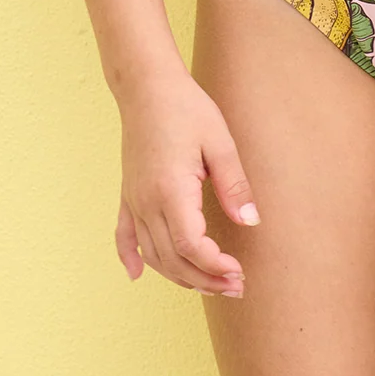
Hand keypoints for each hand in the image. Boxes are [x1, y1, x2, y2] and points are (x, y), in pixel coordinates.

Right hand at [113, 73, 257, 295]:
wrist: (147, 87)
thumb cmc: (187, 109)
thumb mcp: (220, 143)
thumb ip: (234, 186)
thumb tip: (250, 223)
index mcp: (170, 189)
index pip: (190, 244)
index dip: (214, 265)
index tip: (239, 272)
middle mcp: (146, 201)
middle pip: (171, 258)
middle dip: (204, 279)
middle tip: (235, 288)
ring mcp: (133, 200)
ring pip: (151, 254)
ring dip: (179, 276)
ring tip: (210, 285)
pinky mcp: (127, 194)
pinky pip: (123, 235)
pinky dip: (129, 257)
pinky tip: (136, 275)